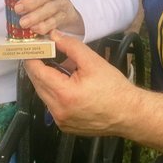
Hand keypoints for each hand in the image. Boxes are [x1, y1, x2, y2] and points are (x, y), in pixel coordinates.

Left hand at [15, 0, 84, 35]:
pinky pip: (55, 21)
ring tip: (23, 23)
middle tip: (18, 9)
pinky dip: (45, 26)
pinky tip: (35, 29)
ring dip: (36, 16)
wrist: (60, 7)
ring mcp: (62, 2)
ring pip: (51, 8)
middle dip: (32, 2)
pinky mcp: (64, 16)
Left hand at [24, 31, 140, 135]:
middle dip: (38, 67)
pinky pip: (52, 106)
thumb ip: (70, 46)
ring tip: (61, 69)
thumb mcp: (93, 61)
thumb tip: (54, 35)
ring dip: (47, 81)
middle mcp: (58, 110)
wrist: (129, 113)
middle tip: (43, 53)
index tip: (32, 47)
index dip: (32, 57)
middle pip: (37, 84)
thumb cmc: (114, 88)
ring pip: (44, 95)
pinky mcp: (65, 126)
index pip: (36, 72)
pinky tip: (68, 86)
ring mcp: (61, 121)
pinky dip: (55, 94)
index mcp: (64, 94)